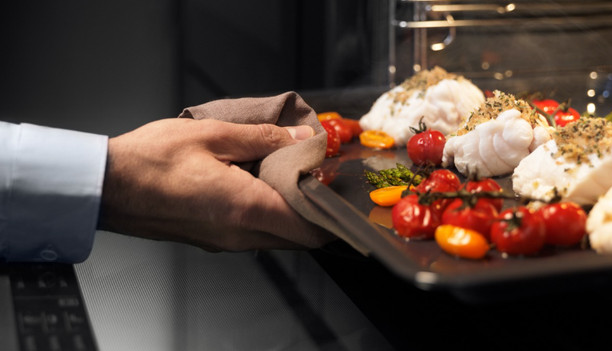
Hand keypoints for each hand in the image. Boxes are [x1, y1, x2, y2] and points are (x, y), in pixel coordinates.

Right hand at [97, 118, 334, 250]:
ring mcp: (226, 243)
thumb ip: (262, 138)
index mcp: (246, 209)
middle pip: (298, 236)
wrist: (106, 188)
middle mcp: (240, 235)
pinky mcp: (213, 240)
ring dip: (289, 210)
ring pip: (277, 235)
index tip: (337, 188)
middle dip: (313, 208)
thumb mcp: (212, 135)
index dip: (331, 212)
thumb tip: (299, 138)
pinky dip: (267, 213)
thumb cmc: (150, 161)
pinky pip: (254, 233)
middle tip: (313, 173)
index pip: (310, 228)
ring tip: (285, 172)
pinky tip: (256, 183)